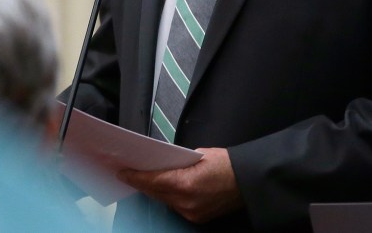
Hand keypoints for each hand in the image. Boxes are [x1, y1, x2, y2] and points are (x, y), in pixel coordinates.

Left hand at [118, 147, 243, 223]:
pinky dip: (171, 197)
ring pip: (165, 201)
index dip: (134, 176)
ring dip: (157, 190)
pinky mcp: (197, 217)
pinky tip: (168, 188)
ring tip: (149, 179)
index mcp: (185, 183)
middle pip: (155, 192)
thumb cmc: (227, 164)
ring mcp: (191, 212)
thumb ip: (177, 162)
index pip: (151, 181)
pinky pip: (176, 206)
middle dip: (144, 182)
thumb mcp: (198, 154)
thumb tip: (163, 164)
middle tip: (131, 172)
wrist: (248, 181)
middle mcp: (185, 202)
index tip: (123, 172)